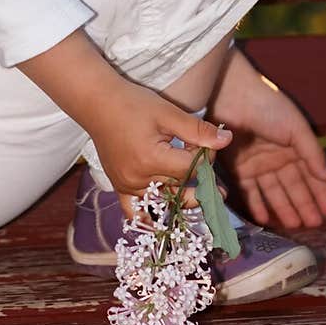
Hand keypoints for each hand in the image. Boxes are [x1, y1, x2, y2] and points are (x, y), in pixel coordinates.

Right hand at [16, 28, 230, 214]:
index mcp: (152, 159)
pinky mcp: (119, 187)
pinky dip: (150, 218)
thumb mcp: (168, 113)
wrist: (98, 102)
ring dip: (182, 196)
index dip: (205, 158)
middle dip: (198, 177)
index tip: (207, 144)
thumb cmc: (134, 103)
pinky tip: (163, 221)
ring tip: (199, 193)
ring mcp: (126, 185)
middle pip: (180, 186)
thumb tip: (227, 140)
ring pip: (164, 200)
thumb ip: (198, 130)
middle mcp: (138, 178)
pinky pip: (135, 212)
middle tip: (214, 177)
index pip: (191, 169)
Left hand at [209, 48, 325, 230]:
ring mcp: (257, 163)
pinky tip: (266, 218)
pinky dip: (257, 204)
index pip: (311, 174)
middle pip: (294, 186)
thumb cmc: (268, 107)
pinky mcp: (237, 166)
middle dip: (305, 204)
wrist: (232, 94)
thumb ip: (312, 153)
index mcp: (294, 146)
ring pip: (273, 191)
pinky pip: (249, 190)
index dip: (321, 192)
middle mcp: (277, 157)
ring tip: (296, 225)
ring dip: (284, 207)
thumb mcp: (296, 128)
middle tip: (314, 224)